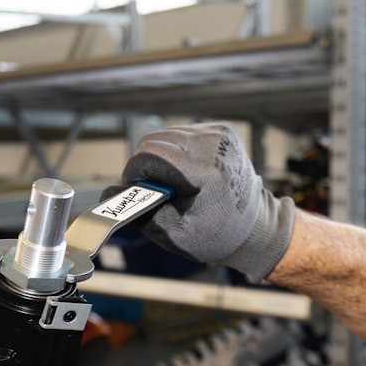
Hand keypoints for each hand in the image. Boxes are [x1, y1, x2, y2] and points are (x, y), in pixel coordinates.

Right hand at [119, 122, 294, 281]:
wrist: (255, 226)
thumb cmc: (218, 235)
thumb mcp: (176, 235)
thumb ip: (141, 214)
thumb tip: (110, 194)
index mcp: (207, 172)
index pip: (150, 155)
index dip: (136, 175)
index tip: (143, 193)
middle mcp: (215, 145)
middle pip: (154, 141)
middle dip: (148, 166)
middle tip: (160, 191)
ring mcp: (220, 134)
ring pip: (166, 135)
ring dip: (163, 158)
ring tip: (178, 183)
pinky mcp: (221, 129)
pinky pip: (182, 134)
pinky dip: (178, 152)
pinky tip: (190, 173)